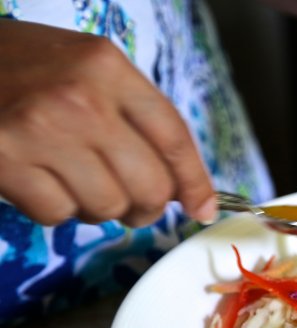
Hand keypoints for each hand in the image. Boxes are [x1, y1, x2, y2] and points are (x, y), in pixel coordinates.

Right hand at [0, 19, 216, 226]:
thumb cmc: (25, 68)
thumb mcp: (89, 71)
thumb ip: (135, 118)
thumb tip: (178, 185)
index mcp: (108, 68)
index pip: (173, 136)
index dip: (194, 181)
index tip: (202, 208)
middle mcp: (82, 100)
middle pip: (150, 185)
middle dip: (148, 206)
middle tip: (135, 204)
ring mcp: (43, 132)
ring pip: (107, 207)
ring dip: (99, 207)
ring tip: (77, 180)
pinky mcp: (7, 163)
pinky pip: (60, 216)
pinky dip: (57, 209)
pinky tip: (42, 181)